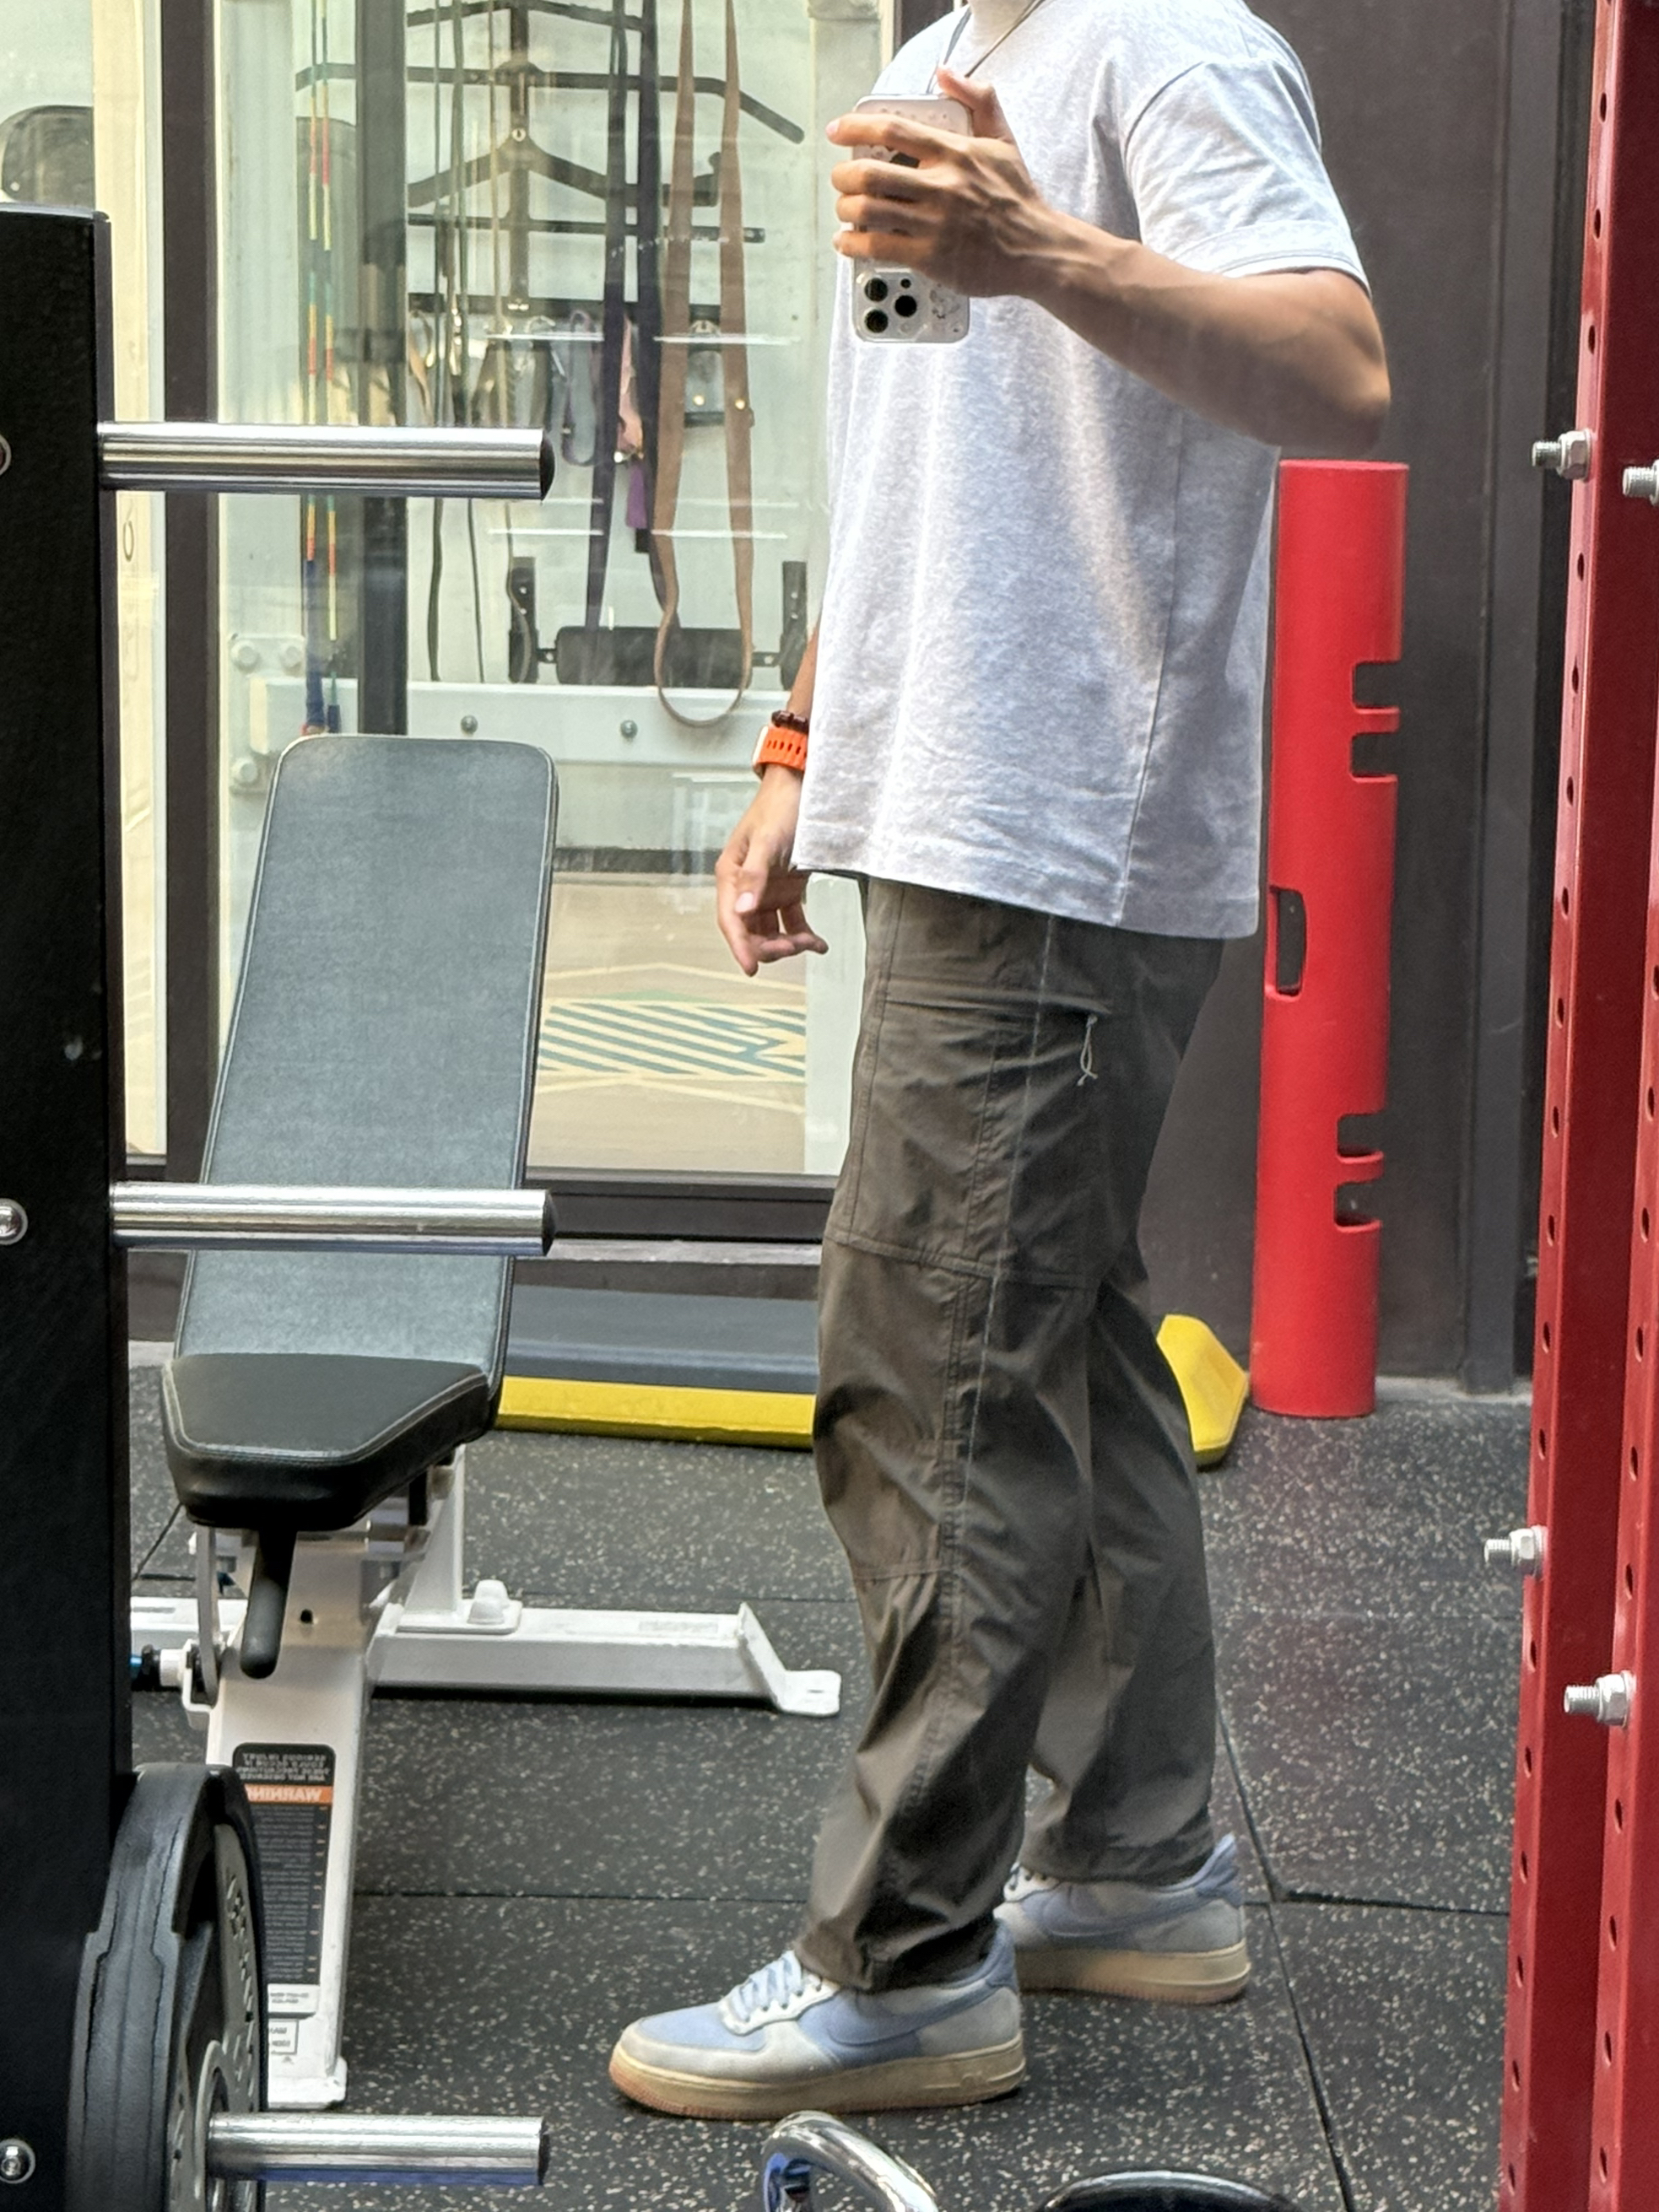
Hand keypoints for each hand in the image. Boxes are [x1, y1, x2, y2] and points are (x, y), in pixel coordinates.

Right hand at [715, 767, 828, 976]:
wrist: (803, 788)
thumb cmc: (780, 808)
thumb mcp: (768, 842)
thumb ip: (755, 876)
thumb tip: (744, 910)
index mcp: (732, 876)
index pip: (731, 921)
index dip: (740, 947)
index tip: (751, 968)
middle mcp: (746, 888)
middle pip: (751, 932)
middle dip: (772, 945)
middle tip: (796, 946)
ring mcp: (767, 891)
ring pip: (772, 931)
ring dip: (790, 942)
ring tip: (812, 942)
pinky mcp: (787, 890)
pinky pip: (793, 920)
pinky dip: (805, 934)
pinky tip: (820, 943)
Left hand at [827, 69, 1053, 298]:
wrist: (1037, 250)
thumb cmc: (1017, 199)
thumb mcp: (1003, 140)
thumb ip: (978, 100)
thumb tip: (945, 73)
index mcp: (954, 153)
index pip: (893, 129)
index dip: (856, 126)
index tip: (838, 130)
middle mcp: (941, 186)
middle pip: (871, 173)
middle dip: (843, 176)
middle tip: (841, 179)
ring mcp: (934, 223)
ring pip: (868, 210)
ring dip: (846, 209)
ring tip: (845, 209)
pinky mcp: (929, 257)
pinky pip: (877, 246)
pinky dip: (853, 244)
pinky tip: (847, 242)